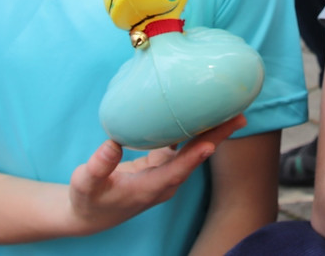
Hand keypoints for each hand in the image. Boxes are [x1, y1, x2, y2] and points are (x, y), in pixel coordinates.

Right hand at [67, 115, 246, 233]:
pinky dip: (192, 130)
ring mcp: (165, 173)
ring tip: (231, 109)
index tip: (211, 144)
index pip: (176, 172)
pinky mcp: (161, 164)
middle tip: (239, 117)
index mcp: (149, 189)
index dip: (193, 158)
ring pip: (192, 150)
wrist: (90, 214)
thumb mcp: (85, 184)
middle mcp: (164, 182)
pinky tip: (202, 110)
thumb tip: (113, 143)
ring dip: (211, 131)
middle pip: (194, 158)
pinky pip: (182, 146)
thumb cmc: (88, 200)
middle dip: (216, 138)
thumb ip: (98, 166)